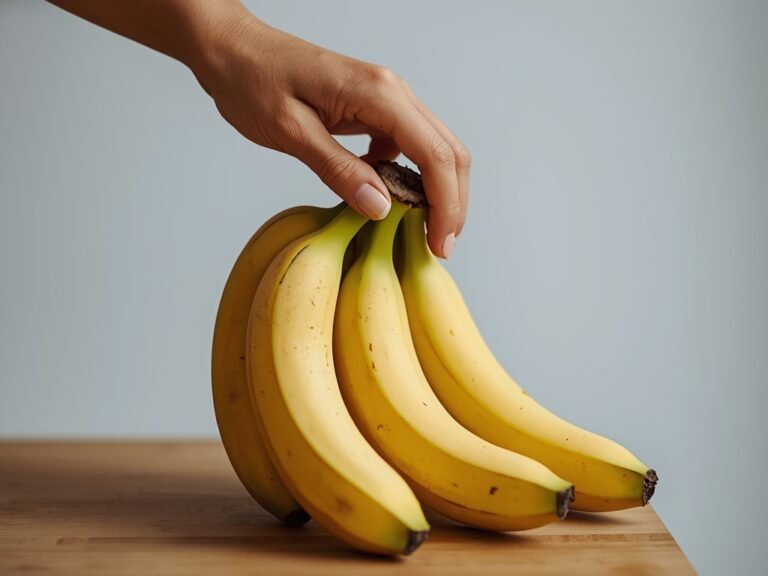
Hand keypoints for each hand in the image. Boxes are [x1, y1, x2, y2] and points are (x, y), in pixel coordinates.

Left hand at [190, 14, 469, 257]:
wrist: (232, 49)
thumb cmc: (252, 80)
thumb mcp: (290, 131)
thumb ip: (338, 169)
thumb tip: (382, 208)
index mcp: (378, 93)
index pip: (435, 155)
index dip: (445, 206)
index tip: (440, 246)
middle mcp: (392, 91)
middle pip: (448, 152)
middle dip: (451, 203)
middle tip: (439, 247)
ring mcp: (386, 98)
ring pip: (434, 149)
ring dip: (436, 191)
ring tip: (422, 231)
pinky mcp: (373, 108)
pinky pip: (408, 145)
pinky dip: (410, 176)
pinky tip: (389, 198)